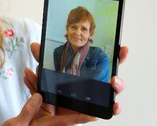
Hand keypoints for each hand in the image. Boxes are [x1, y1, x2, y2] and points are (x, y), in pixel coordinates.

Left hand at [3, 43, 127, 125]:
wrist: (48, 110)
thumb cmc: (52, 89)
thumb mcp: (46, 73)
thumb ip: (41, 60)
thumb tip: (34, 45)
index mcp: (86, 72)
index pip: (104, 61)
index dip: (115, 55)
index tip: (122, 48)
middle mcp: (94, 83)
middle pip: (113, 76)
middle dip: (118, 71)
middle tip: (115, 72)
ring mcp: (96, 96)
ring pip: (113, 92)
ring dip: (118, 86)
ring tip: (114, 82)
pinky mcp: (93, 109)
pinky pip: (107, 109)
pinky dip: (114, 108)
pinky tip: (114, 106)